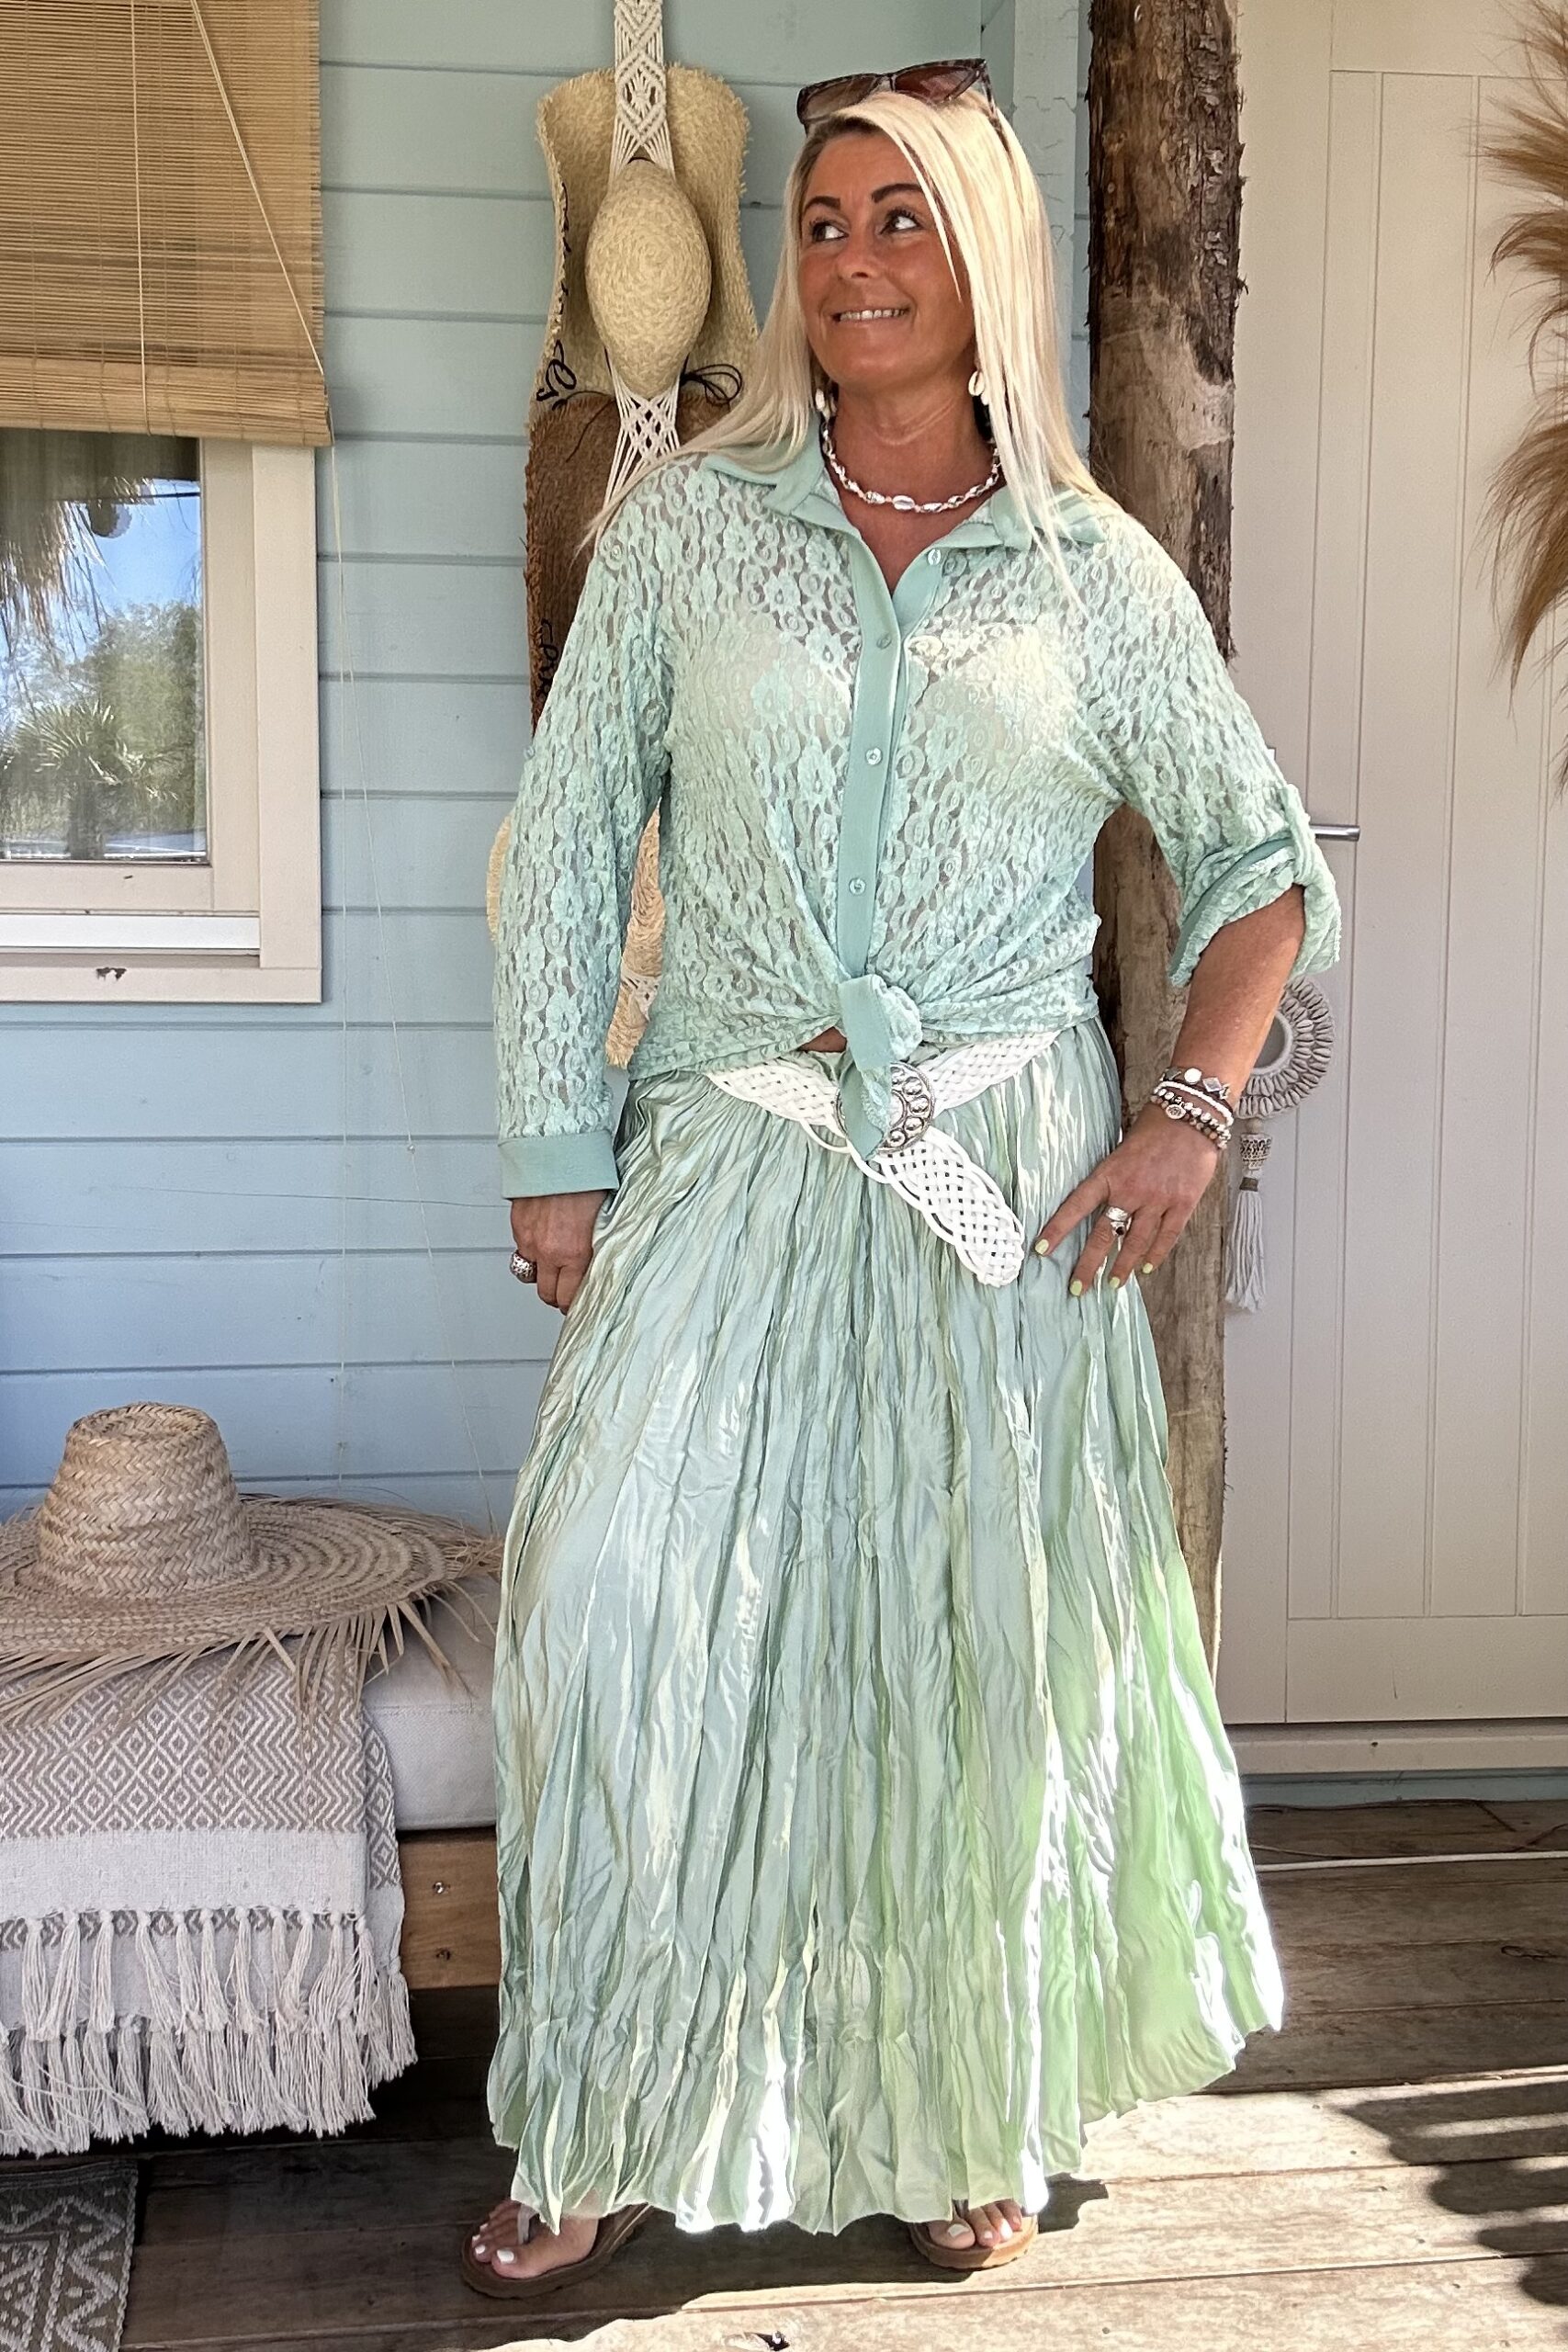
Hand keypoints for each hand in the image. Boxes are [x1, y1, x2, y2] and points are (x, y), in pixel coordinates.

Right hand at [509, 1190, 609, 1312]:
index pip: (569, 1298)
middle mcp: (550, 1251)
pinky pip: (521, 1251)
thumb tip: (599, 1264)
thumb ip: (597, 1248)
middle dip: (557, 1294)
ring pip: (529, 1275)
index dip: (573, 1304)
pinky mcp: (517, 1228)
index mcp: (576, 1253)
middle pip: (547, 1294)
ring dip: (541, 1274)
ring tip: (553, 1265)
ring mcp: (530, 1241)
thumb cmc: (586, 1179)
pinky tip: (543, 1239)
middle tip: (566, 1288)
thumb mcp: (604, 1220)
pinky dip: (530, 1250)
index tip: (578, 1303)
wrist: (559, 1153)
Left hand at [1032, 1105, 1224, 1291]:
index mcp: (1109, 1173)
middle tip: (1078, 1289)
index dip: (1058, 1229)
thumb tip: (1102, 1205)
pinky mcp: (1183, 1203)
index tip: (1041, 1249)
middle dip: (1089, 1265)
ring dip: (1122, 1267)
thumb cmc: (1154, 1128)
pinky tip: (1145, 1269)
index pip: (1076, 1206)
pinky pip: (1166, 1237)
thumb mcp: (1122, 1147)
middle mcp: (1131, 1189)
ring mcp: (1158, 1199)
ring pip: (1136, 1242)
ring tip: (1113, 1285)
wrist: (1192, 1115)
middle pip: (1105, 1235)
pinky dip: (1155, 1255)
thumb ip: (1113, 1177)